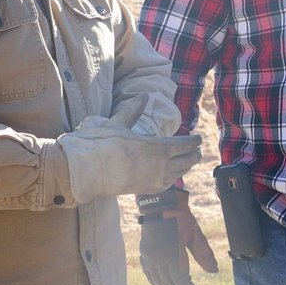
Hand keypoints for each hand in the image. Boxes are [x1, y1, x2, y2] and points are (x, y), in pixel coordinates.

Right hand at [58, 117, 202, 201]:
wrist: (87, 171)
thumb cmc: (102, 144)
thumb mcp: (119, 123)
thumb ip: (134, 110)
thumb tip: (144, 95)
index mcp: (157, 146)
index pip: (184, 145)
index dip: (193, 141)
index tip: (198, 138)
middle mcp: (160, 164)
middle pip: (186, 160)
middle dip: (194, 154)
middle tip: (198, 150)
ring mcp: (154, 179)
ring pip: (179, 173)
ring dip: (186, 166)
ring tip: (189, 161)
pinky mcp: (145, 189)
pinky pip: (167, 184)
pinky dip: (174, 178)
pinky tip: (173, 175)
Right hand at [139, 187, 218, 284]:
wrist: (158, 204)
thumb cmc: (179, 217)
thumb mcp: (194, 233)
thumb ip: (204, 253)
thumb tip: (214, 270)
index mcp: (172, 254)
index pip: (181, 281)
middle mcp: (158, 260)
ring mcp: (149, 259)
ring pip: (159, 283)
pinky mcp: (144, 256)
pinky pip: (151, 277)